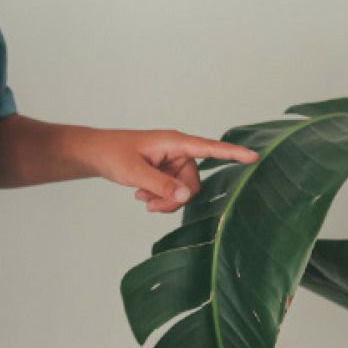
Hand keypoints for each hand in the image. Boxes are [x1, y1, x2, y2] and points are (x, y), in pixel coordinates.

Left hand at [87, 128, 259, 213]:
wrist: (93, 154)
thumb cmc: (111, 153)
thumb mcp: (133, 172)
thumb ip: (160, 185)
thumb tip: (186, 196)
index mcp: (174, 142)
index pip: (209, 148)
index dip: (231, 153)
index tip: (254, 156)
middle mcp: (177, 150)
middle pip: (193, 182)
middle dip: (175, 198)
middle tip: (151, 205)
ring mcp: (171, 161)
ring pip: (183, 190)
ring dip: (165, 200)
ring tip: (142, 199)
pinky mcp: (165, 171)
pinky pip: (173, 190)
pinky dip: (160, 197)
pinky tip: (142, 195)